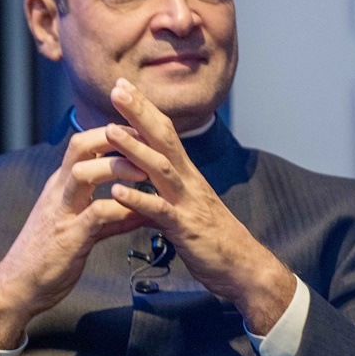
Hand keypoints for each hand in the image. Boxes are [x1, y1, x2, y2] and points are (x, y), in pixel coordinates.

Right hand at [0, 127, 148, 347]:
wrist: (18, 287)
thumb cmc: (50, 257)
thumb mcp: (81, 228)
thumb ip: (109, 217)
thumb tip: (140, 211)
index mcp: (61, 185)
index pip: (84, 143)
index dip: (113, 133)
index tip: (142, 132)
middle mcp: (59, 191)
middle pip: (80, 145)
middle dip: (114, 136)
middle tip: (146, 140)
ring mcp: (61, 212)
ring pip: (83, 172)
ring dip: (116, 167)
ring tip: (145, 172)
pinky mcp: (68, 237)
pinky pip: (96, 213)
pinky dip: (120, 209)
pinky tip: (141, 213)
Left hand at [105, 78, 295, 333]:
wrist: (244, 268)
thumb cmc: (214, 239)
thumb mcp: (188, 206)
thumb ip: (167, 187)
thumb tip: (145, 172)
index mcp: (187, 175)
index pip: (164, 132)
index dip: (144, 109)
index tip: (123, 87)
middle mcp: (189, 182)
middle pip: (164, 139)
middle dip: (139, 113)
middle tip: (117, 89)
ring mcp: (188, 204)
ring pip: (160, 168)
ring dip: (135, 148)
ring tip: (110, 131)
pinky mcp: (186, 229)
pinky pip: (160, 212)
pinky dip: (138, 200)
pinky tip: (118, 191)